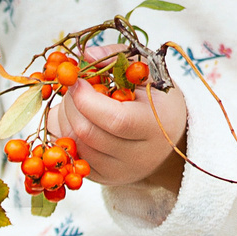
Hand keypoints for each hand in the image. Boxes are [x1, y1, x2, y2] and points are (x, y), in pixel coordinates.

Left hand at [59, 63, 188, 191]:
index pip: (115, 119)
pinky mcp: (103, 179)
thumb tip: (86, 56)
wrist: (171, 136)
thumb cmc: (157, 97)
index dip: (88, 98)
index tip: (76, 78)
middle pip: (89, 133)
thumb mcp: (147, 70)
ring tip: (77, 102)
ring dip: (66, 118)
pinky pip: (72, 156)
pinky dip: (66, 134)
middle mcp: (139, 157)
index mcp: (156, 126)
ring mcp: (120, 172)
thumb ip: (117, 56)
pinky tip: (78, 119)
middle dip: (71, 104)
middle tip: (73, 86)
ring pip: (75, 145)